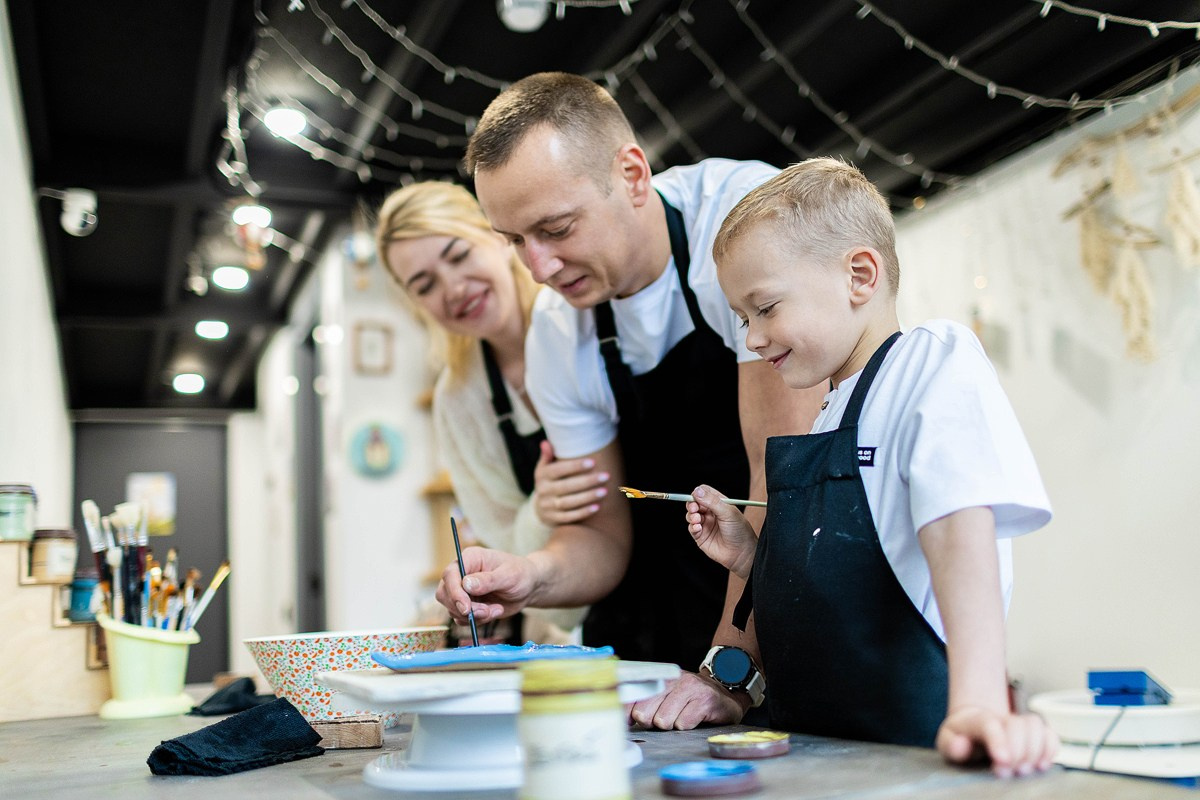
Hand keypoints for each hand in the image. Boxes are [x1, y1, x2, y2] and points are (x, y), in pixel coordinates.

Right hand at [434, 546, 537, 624]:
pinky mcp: (467, 605)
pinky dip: (477, 621)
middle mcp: (462, 574)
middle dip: (463, 608)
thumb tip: (466, 584)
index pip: (449, 574)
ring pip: (453, 609)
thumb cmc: (521, 574)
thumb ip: (488, 580)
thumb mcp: (509, 575)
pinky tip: (495, 611)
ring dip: (474, 615)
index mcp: (470, 558)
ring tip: (496, 610)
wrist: (529, 587)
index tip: (466, 608)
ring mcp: (463, 591)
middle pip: (444, 593)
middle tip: (486, 612)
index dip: (454, 592)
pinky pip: (462, 618)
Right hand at [533, 440, 609, 525]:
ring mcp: (548, 507)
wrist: (541, 508)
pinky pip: (569, 517)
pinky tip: (597, 507)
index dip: (574, 466)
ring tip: (605, 491)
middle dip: (587, 481)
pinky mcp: (553, 519)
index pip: (558, 470)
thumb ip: (547, 456)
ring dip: (588, 497)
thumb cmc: (549, 482)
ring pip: (569, 502)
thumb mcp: (545, 468)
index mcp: (541, 476)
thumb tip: (546, 443)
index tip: (592, 462)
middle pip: (566, 486)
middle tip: (606, 476)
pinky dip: (583, 512)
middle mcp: (542, 492)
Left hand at [627, 671, 747, 729]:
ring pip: (663, 721)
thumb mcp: (664, 696)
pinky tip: (694, 717)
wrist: (724, 694)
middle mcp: (672, 679)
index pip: (632, 696)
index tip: (626, 723)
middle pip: (644, 714)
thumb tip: (621, 719)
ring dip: (672, 725)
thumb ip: (642, 705)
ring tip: (682, 716)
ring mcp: (690, 687)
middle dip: (652, 722)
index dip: (626, 714)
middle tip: (664, 718)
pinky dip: (687, 727)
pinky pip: (683, 724)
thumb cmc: (688, 699)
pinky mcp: (705, 699)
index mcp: (658, 676)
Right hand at [685, 485, 757, 578]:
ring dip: (691, 516)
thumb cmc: (740, 531)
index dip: (698, 493)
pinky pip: (691, 528)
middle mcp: (711, 513)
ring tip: (698, 520)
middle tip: (694, 508)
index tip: (696, 496)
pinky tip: (699, 528)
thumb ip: (712, 501)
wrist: (742, 553)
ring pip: (690, 515)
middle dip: (691, 504)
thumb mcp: (728, 512)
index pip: (704, 492)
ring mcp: (705, 524)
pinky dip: (692, 527)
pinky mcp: (701, 536)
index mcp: (719, 504)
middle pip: (694, 503)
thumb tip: (697, 491)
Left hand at [936, 706, 1059, 777]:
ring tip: (1024, 770)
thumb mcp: (948, 741)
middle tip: (1007, 772)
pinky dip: (1050, 750)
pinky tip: (1041, 765)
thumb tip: (961, 746)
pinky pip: (1050, 735)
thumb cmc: (961, 738)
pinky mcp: (1035, 734)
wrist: (974, 726)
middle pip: (1017, 725)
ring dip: (1034, 751)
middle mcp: (1001, 718)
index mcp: (976, 719)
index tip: (1002, 762)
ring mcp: (1019, 724)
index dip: (998, 741)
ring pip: (1035, 726)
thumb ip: (950, 745)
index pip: (989, 724)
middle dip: (1017, 751)